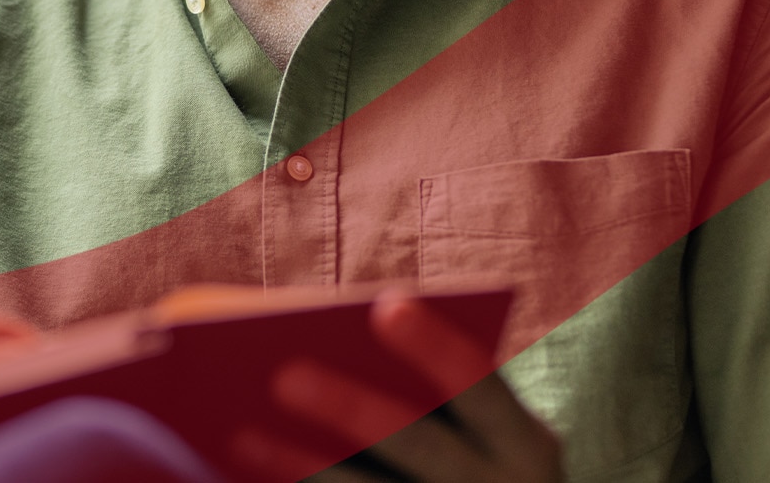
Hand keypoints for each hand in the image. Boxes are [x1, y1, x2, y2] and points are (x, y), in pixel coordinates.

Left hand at [236, 295, 562, 482]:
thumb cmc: (482, 462)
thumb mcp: (489, 435)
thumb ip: (439, 396)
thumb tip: (330, 350)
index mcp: (524, 441)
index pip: (482, 385)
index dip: (435, 346)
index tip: (386, 304)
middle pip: (419, 445)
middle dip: (350, 408)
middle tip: (285, 375)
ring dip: (307, 466)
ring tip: (245, 436)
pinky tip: (255, 480)